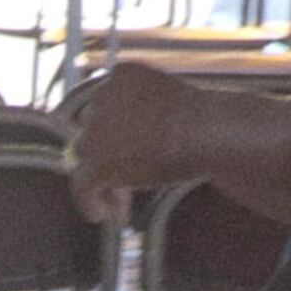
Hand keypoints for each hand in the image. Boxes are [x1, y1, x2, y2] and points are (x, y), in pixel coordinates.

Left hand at [67, 59, 202, 217]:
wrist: (208, 131)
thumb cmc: (203, 121)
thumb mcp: (167, 105)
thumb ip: (141, 116)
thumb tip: (123, 149)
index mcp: (121, 74)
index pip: (104, 104)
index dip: (113, 131)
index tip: (129, 152)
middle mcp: (102, 96)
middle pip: (91, 130)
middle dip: (107, 155)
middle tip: (125, 180)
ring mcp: (96, 129)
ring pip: (84, 157)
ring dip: (102, 179)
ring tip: (121, 202)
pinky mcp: (97, 163)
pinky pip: (82, 186)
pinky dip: (89, 202)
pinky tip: (100, 215)